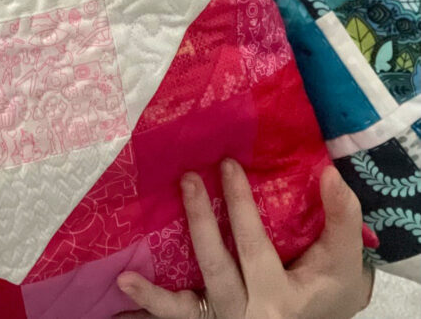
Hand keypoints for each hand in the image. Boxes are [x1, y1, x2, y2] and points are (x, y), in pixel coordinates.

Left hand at [114, 161, 373, 318]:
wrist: (320, 316)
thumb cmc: (331, 284)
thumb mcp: (344, 257)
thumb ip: (342, 217)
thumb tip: (330, 172)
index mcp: (281, 296)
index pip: (255, 245)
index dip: (240, 204)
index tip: (227, 164)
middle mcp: (249, 314)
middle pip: (217, 267)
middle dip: (200, 222)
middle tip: (188, 178)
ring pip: (188, 308)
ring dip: (155, 295)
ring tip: (125, 277)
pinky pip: (178, 318)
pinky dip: (151, 307)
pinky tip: (123, 289)